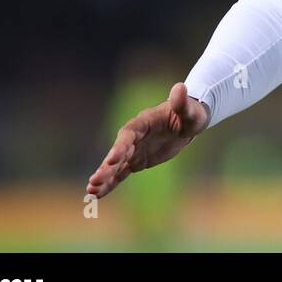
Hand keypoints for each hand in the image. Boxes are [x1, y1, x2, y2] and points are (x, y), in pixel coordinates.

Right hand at [86, 82, 210, 197]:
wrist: (187, 123)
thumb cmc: (190, 114)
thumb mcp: (190, 110)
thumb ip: (182, 102)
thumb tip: (180, 87)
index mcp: (143, 122)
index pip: (128, 134)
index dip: (120, 146)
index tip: (113, 159)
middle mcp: (134, 136)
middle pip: (117, 151)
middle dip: (106, 166)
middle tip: (94, 181)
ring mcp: (133, 150)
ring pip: (115, 165)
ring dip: (104, 178)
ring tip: (91, 192)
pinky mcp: (135, 161)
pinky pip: (121, 173)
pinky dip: (110, 183)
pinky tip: (97, 195)